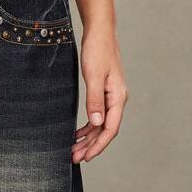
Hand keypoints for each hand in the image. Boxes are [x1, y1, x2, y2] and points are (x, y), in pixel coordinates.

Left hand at [72, 26, 128, 163]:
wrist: (99, 32)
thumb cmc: (97, 50)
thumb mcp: (94, 75)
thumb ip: (95, 99)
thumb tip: (96, 123)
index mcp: (118, 97)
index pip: (110, 128)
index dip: (99, 145)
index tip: (87, 157)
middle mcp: (117, 100)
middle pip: (105, 130)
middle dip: (91, 146)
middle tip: (75, 159)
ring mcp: (111, 98)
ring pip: (100, 125)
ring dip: (88, 139)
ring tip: (73, 151)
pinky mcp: (103, 94)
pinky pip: (97, 116)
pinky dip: (87, 128)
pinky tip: (77, 135)